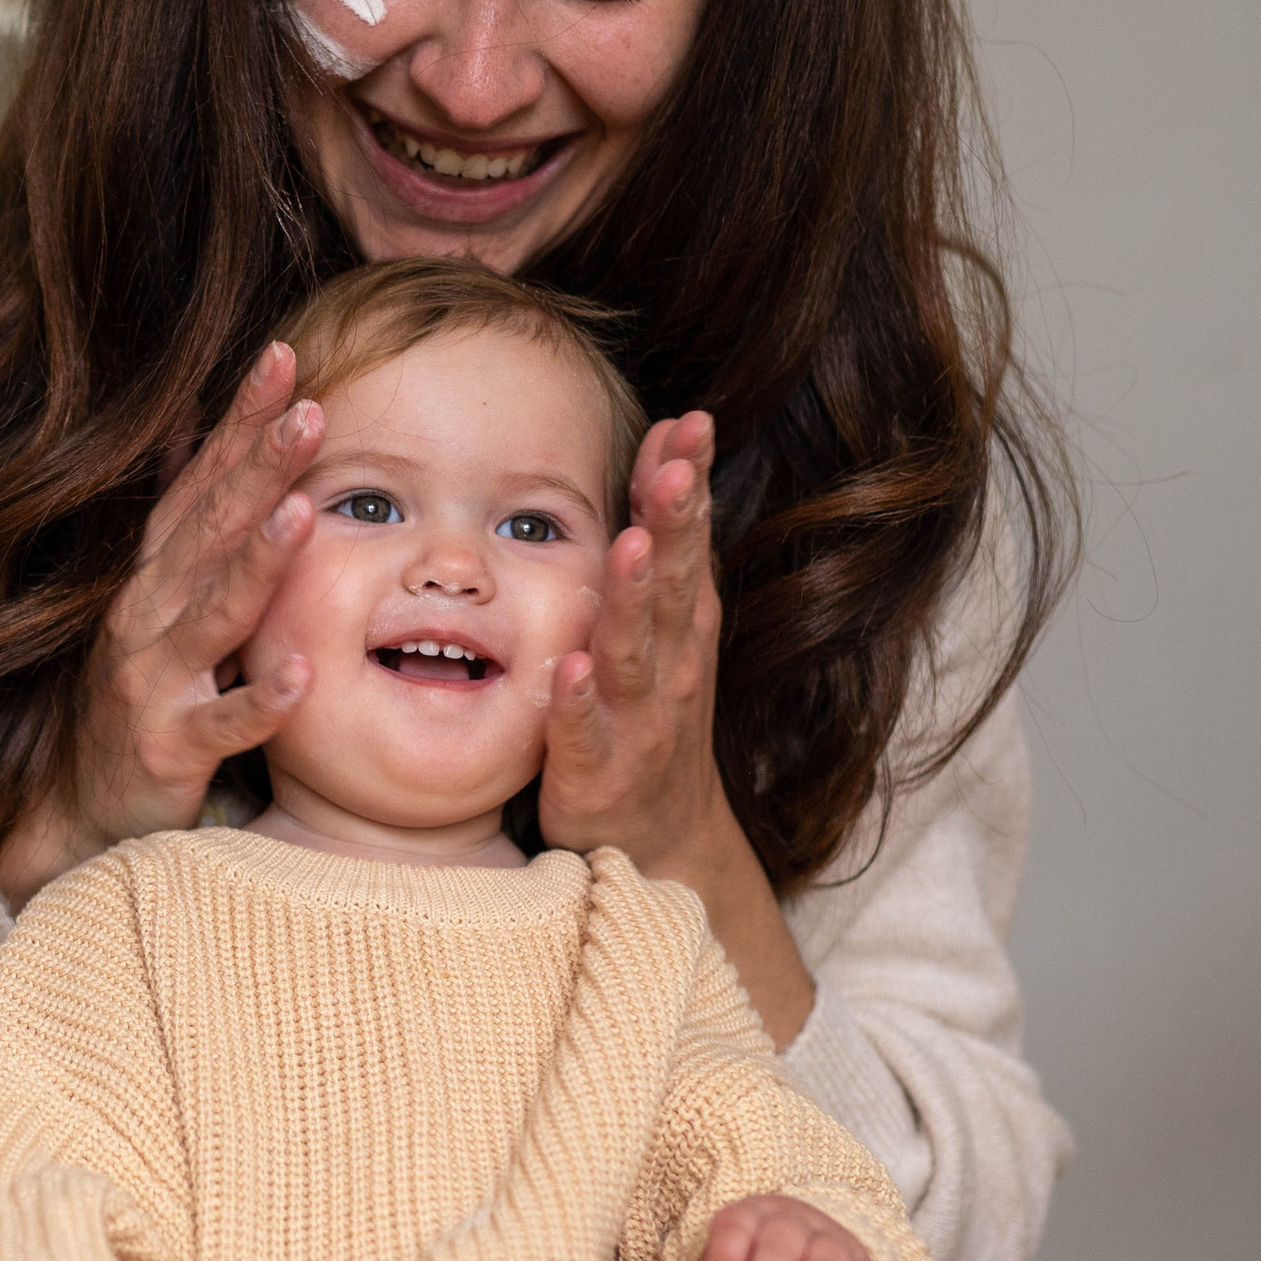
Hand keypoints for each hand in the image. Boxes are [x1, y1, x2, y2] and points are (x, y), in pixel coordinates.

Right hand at [0, 344, 322, 909]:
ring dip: (257, 563)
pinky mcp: (166, 749)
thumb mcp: (154, 598)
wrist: (77, 809)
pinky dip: (259, 702)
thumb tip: (189, 423)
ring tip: (305, 513)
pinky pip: (220, 725)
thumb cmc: (139, 693)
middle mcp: (146, 614)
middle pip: (208, 529)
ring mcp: (152, 680)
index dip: (239, 419)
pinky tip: (302, 677)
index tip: (285, 356)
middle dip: (258, 467)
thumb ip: (180, 517)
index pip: (201, 480)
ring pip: (212, 615)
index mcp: (153, 572)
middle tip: (312, 409)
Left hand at [537, 413, 817, 1050]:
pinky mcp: (595, 775)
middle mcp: (670, 664)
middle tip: (676, 466)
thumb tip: (668, 440)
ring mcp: (637, 720)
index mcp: (681, 623)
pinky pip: (582, 736)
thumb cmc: (651, 714)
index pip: (690, 539)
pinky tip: (567, 672)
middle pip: (674, 584)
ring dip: (635, 599)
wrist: (657, 839)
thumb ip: (664, 539)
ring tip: (632, 545)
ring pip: (635, 652)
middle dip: (675, 523)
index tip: (693, 421)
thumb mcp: (666, 623)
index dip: (691, 483)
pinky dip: (576, 705)